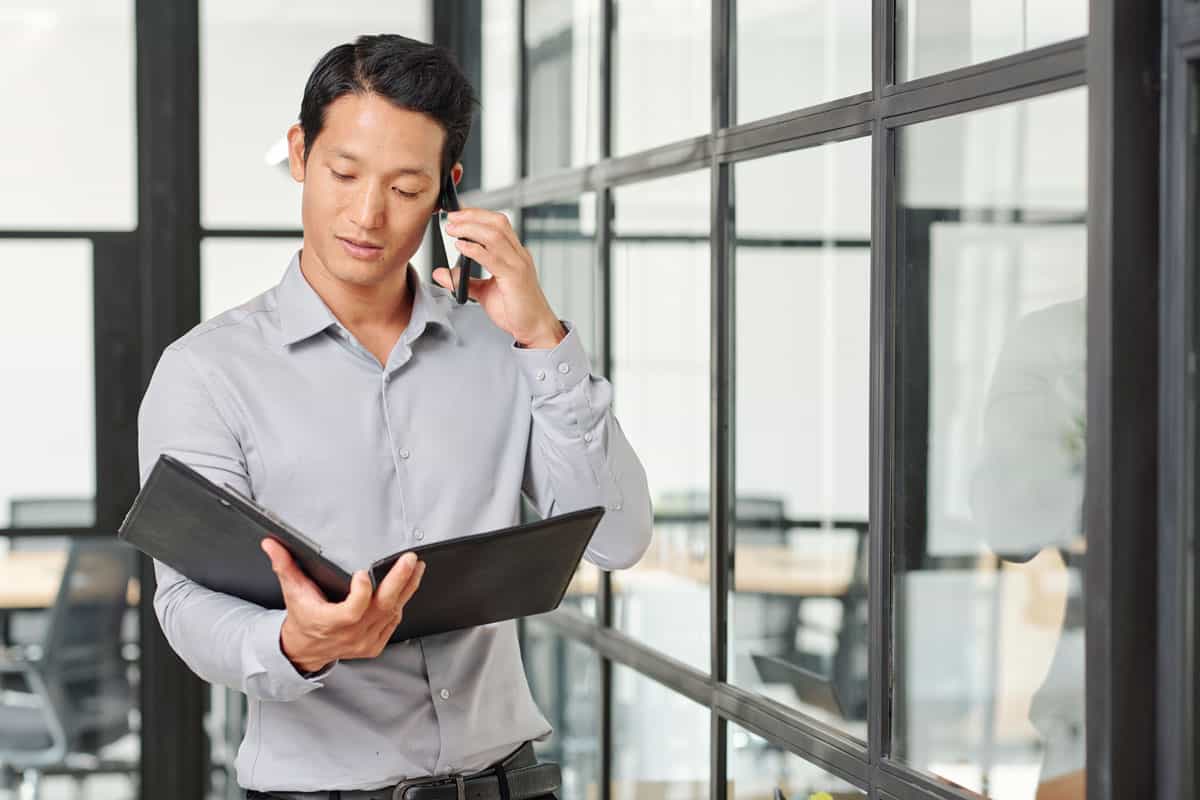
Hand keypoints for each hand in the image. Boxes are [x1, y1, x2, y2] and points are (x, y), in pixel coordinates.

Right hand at [260, 539, 425, 673]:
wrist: (306, 649)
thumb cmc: (302, 617)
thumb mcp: (291, 591)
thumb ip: (284, 565)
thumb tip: (271, 544)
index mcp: (331, 623)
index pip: (352, 610)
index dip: (362, 592)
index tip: (364, 573)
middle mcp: (351, 635)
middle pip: (382, 607)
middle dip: (399, 581)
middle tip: (409, 560)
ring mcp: (365, 641)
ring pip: (393, 612)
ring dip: (407, 588)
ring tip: (416, 566)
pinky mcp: (375, 644)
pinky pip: (394, 621)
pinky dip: (401, 602)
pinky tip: (408, 585)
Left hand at [433, 208, 565, 348]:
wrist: (535, 329)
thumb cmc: (516, 311)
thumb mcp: (483, 292)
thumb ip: (465, 280)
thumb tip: (442, 272)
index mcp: (514, 254)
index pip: (497, 224)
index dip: (477, 214)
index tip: (457, 214)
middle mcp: (518, 255)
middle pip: (497, 222)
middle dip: (472, 215)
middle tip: (451, 218)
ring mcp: (518, 264)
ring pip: (495, 235)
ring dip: (470, 228)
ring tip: (453, 229)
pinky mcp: (515, 277)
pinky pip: (493, 257)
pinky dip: (475, 249)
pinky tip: (461, 247)